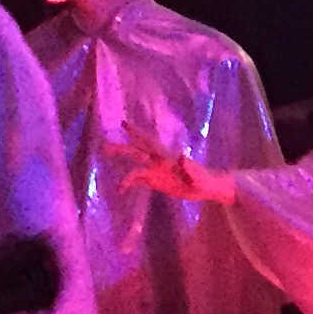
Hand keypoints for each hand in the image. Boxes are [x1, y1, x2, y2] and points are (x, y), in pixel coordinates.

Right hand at [108, 141, 233, 204]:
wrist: (208, 187)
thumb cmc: (205, 179)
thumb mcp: (198, 174)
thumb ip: (190, 166)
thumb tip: (181, 155)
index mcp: (167, 157)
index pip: (149, 142)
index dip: (137, 133)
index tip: (123, 124)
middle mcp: (159, 162)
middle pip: (137, 153)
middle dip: (121, 149)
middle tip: (104, 146)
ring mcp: (157, 172)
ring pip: (137, 168)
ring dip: (125, 173)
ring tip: (115, 183)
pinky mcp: (158, 182)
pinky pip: (142, 181)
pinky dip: (131, 184)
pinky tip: (121, 189)